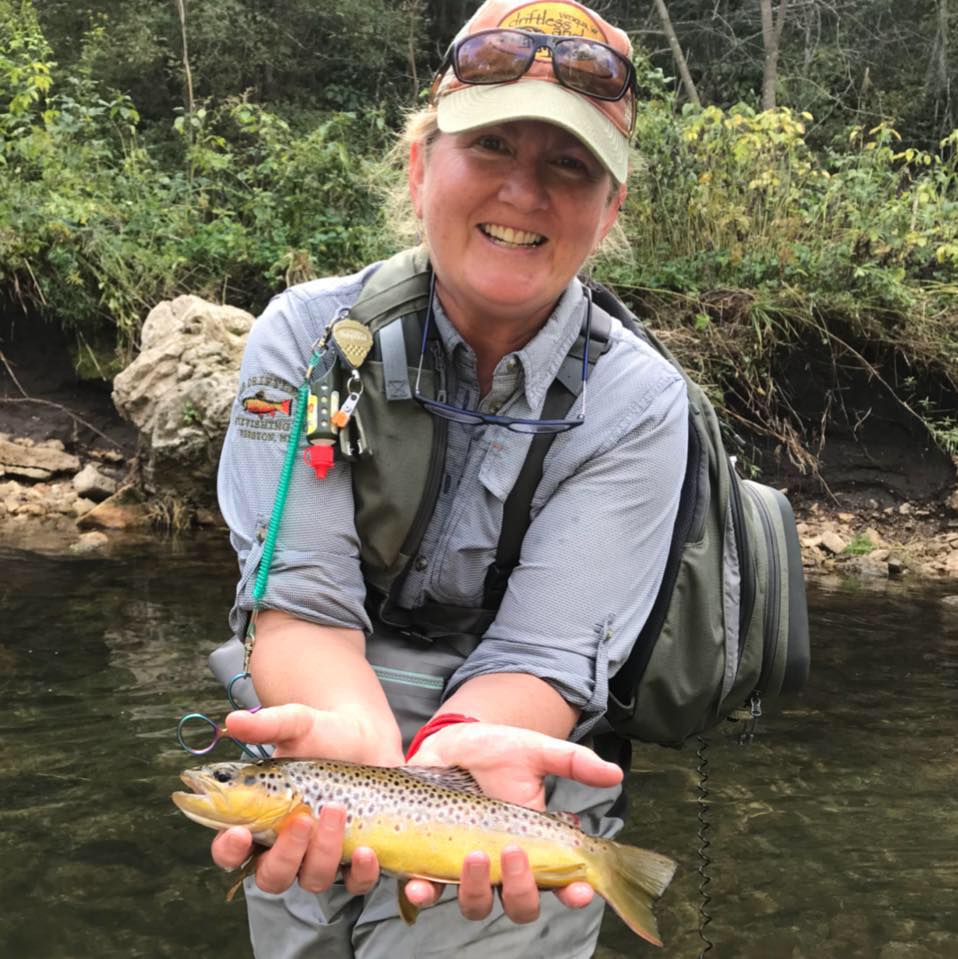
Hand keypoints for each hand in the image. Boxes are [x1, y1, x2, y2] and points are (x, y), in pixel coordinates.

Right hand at [209, 704, 403, 893]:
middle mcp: (285, 845)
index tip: (240, 833)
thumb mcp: (296, 724)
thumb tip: (232, 723)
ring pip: (312, 879)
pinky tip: (366, 851)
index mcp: (259, 819)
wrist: (367, 735)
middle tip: (302, 819)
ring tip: (338, 810)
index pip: (230, 851)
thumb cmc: (322, 733)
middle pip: (271, 876)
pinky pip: (355, 883)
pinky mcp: (355, 858)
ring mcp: (320, 855)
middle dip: (285, 855)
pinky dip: (360, 873)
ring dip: (323, 852)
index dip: (229, 850)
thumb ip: (266, 725)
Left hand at [404, 722, 621, 920]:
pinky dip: (422, 892)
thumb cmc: (496, 749)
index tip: (581, 889)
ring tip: (472, 855)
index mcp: (535, 847)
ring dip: (475, 890)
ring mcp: (468, 867)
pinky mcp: (432, 860)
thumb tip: (615, 773)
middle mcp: (503, 866)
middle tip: (514, 853)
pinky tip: (416, 884)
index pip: (561, 883)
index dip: (573, 893)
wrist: (450, 740)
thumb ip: (573, 762)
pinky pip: (427, 889)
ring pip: (476, 904)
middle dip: (521, 890)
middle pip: (520, 904)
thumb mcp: (535, 751)